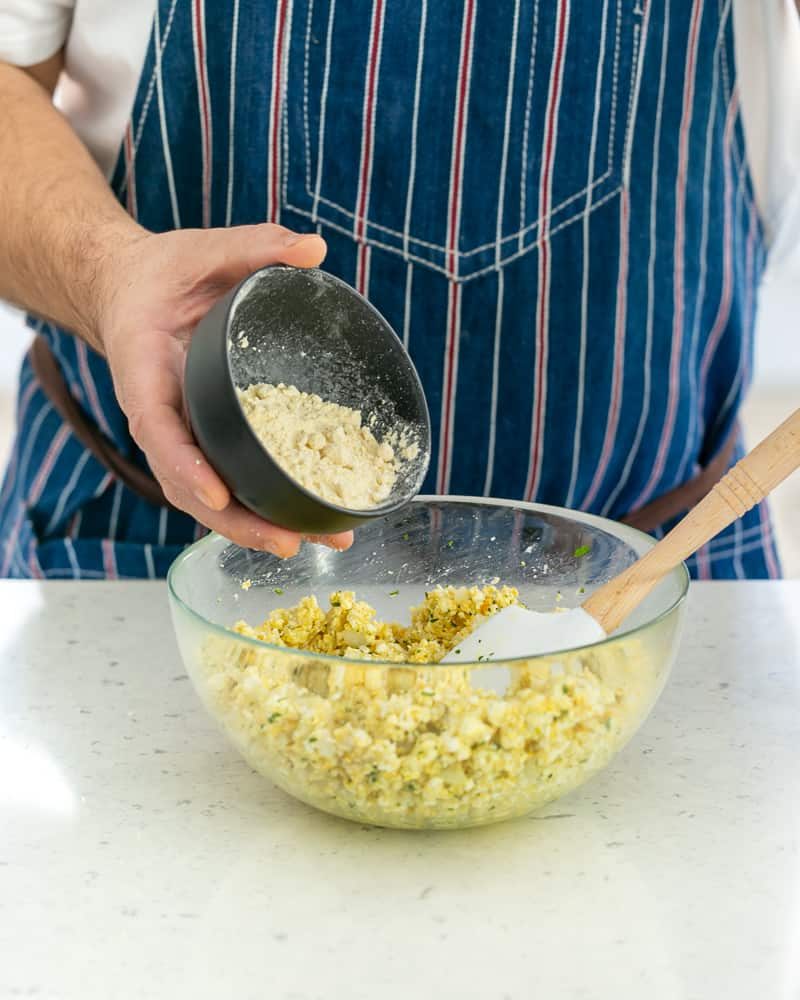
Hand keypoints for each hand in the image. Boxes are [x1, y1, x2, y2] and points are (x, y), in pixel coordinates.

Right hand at [96, 222, 352, 556]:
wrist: (137, 293)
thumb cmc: (163, 275)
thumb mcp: (205, 251)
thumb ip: (255, 246)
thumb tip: (314, 248)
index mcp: (147, 377)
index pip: (159, 431)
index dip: (186, 466)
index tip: (218, 492)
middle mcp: (163, 419)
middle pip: (190, 487)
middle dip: (238, 521)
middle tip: (291, 541)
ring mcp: (186, 435)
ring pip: (214, 496)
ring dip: (260, 525)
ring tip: (319, 540)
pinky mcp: (209, 438)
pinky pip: (232, 479)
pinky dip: (264, 503)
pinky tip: (310, 520)